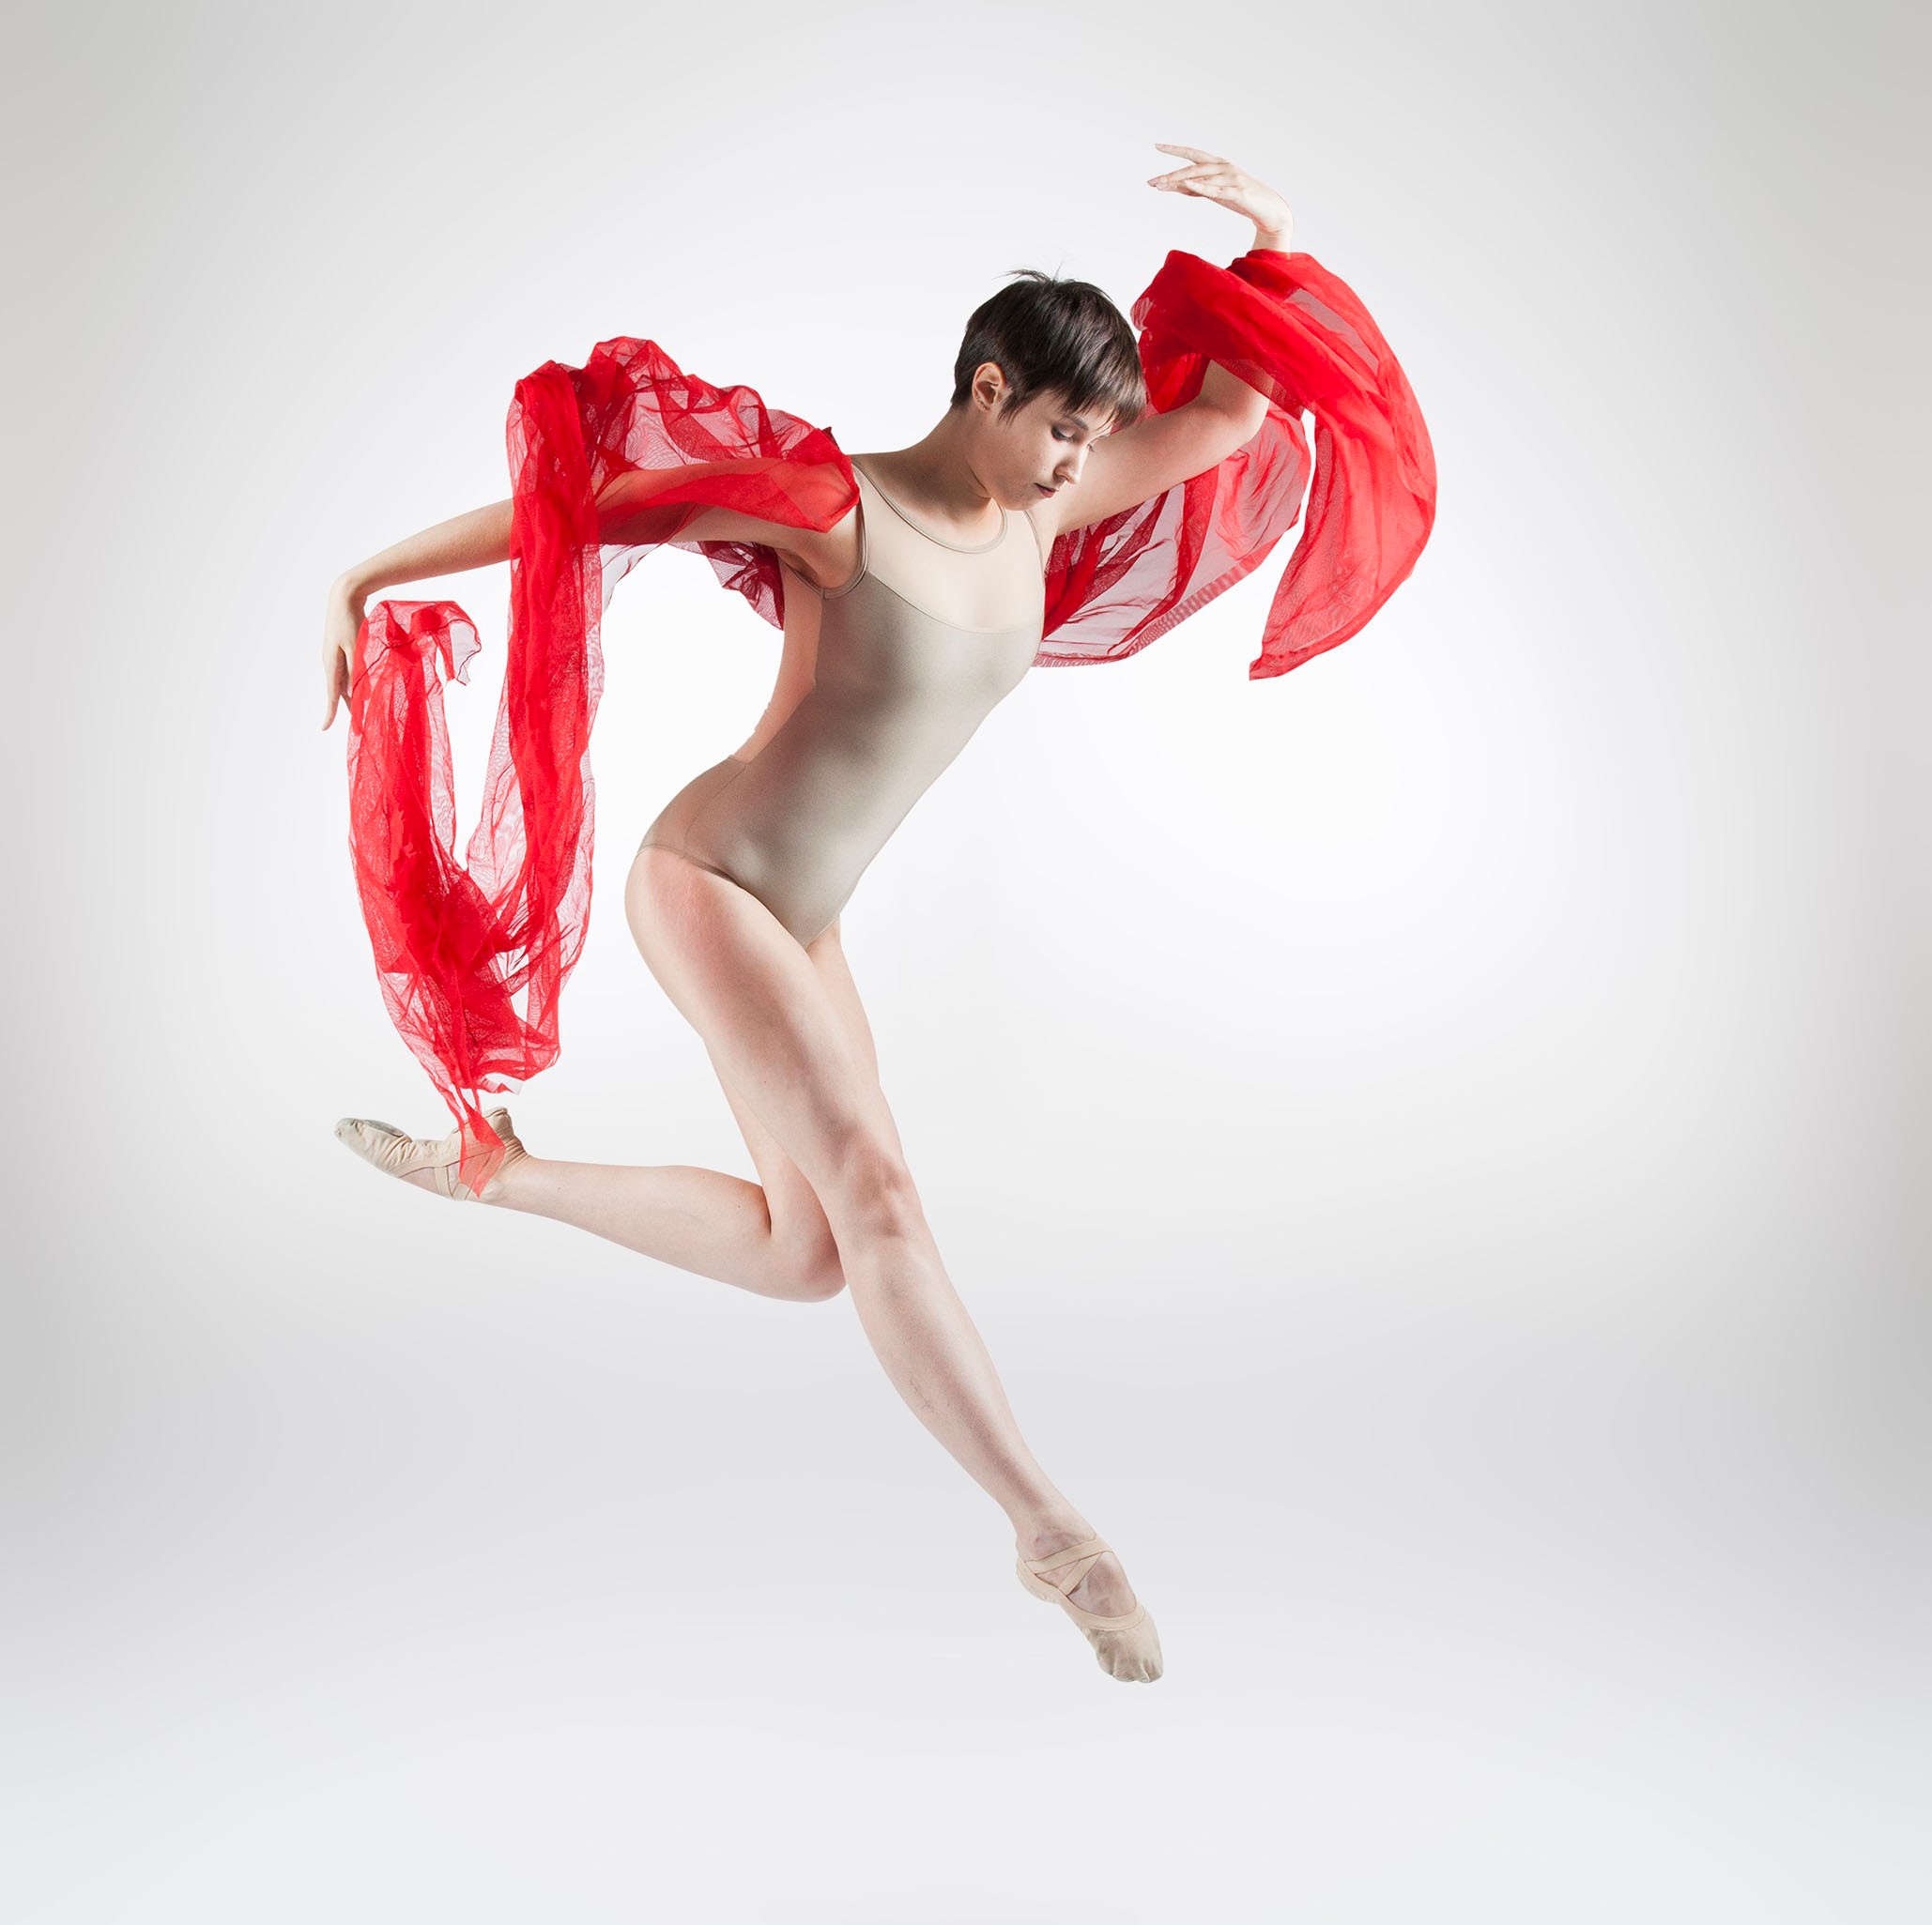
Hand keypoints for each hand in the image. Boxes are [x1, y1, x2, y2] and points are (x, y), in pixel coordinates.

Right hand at [321, 576, 367, 730]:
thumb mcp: (356, 648)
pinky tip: (365, 686)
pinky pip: (348, 671)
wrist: (345, 596)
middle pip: (340, 692)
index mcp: (331, 664)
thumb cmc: (352, 621)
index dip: (330, 713)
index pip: (331, 695)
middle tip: (360, 726)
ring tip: (366, 711)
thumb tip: (355, 692)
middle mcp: (330, 662)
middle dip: (350, 708)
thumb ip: (356, 671)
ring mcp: (335, 656)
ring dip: (355, 695)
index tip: (324, 728)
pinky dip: (356, 681)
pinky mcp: (342, 649)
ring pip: (345, 682)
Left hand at [1146, 144, 1292, 248]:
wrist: (1268, 210)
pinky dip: (1201, 187)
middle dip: (1171, 174)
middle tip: (1152, 181)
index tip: (1157, 146)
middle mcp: (1223, 167)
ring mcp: (1231, 179)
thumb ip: (1197, 189)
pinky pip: (1215, 190)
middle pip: (1193, 167)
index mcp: (1218, 164)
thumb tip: (1176, 187)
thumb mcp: (1215, 193)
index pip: (1193, 153)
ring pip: (1201, 178)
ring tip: (1161, 186)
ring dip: (1179, 182)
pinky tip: (1187, 185)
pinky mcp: (1237, 193)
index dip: (1175, 149)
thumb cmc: (1240, 199)